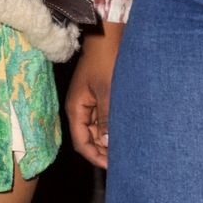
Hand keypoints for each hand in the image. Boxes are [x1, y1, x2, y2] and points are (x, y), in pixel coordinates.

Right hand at [66, 25, 123, 169]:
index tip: (111, 165)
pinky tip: (125, 132)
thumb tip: (107, 142)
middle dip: (102, 150)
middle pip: (89, 138)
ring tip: (126, 149)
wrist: (108, 37)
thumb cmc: (105, 61)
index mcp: (76, 108)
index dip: (95, 156)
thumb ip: (107, 117)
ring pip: (97, 129)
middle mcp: (80, 108)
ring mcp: (89, 103)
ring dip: (108, 139)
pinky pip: (103, 118)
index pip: (82, 142)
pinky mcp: (99, 97)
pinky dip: (112, 127)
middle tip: (122, 160)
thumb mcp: (107, 91)